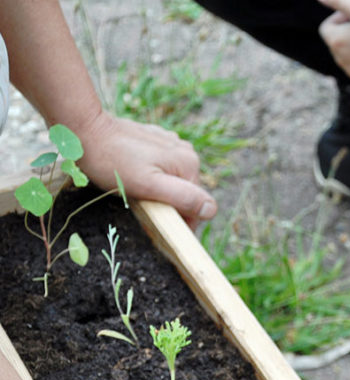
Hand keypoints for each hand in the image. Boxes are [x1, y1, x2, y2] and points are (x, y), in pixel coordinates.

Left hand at [74, 112, 216, 228]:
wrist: (84, 130)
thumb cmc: (112, 163)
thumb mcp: (147, 186)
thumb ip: (182, 197)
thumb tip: (211, 210)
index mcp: (189, 164)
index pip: (197, 205)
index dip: (178, 222)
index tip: (154, 226)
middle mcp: (186, 152)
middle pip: (185, 192)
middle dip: (167, 205)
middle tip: (140, 207)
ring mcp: (172, 143)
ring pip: (173, 180)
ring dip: (159, 191)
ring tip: (134, 190)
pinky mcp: (157, 140)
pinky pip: (162, 166)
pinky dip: (151, 175)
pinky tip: (132, 173)